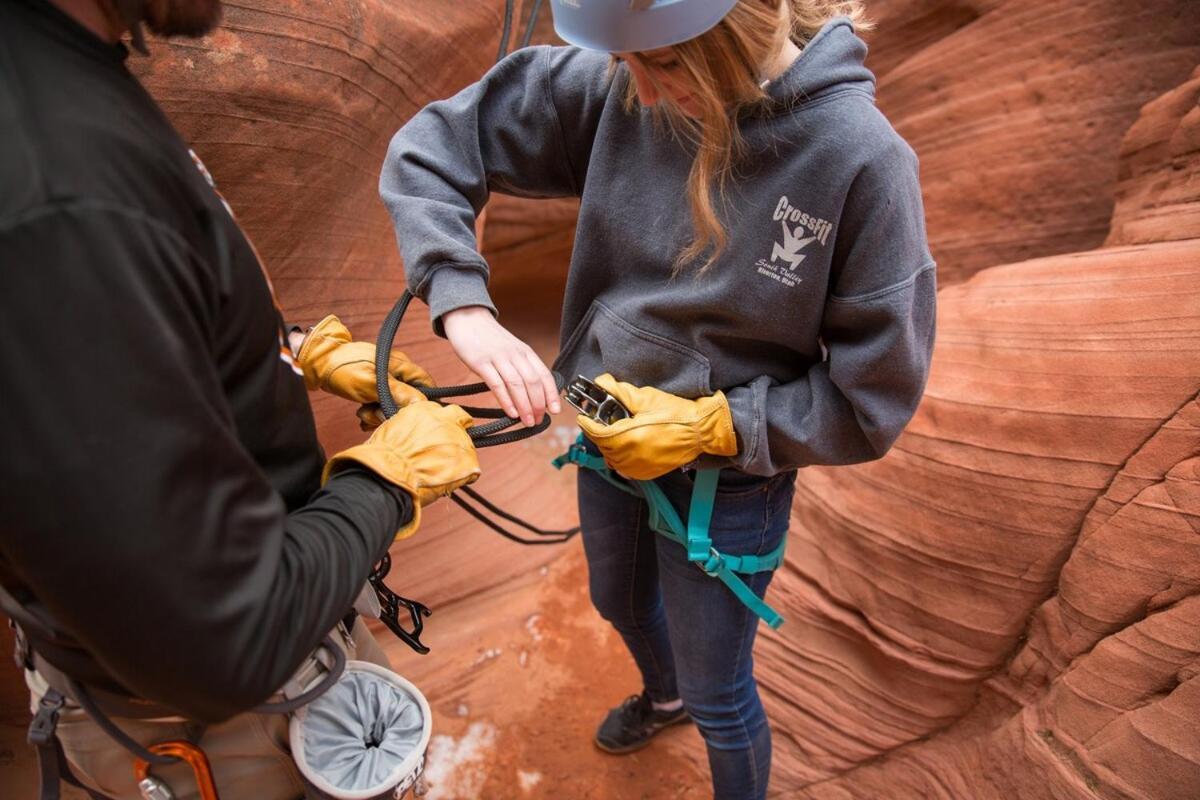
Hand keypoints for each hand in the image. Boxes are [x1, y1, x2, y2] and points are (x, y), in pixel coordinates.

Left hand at [297, 315, 431, 413]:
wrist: (316, 363)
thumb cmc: (343, 369)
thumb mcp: (372, 383)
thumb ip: (398, 393)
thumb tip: (422, 403)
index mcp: (401, 366)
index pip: (427, 384)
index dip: (424, 401)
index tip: (411, 416)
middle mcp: (396, 371)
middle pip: (409, 398)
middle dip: (394, 412)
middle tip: (375, 415)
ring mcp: (384, 379)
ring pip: (393, 403)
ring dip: (379, 414)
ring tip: (364, 414)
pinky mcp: (373, 386)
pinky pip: (380, 404)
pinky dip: (372, 412)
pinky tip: (361, 414)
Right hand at [323, 401, 480, 538]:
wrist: (388, 476)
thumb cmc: (383, 458)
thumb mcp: (392, 431)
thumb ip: (411, 428)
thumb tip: (417, 437)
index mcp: (425, 409)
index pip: (441, 411)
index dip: (440, 425)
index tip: (435, 436)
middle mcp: (445, 419)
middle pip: (461, 419)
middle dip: (457, 431)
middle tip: (447, 450)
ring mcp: (459, 439)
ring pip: (467, 447)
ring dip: (457, 458)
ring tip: (438, 474)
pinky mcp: (468, 461)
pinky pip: (472, 471)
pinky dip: (462, 479)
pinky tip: (443, 484)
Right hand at [442, 306, 560, 426]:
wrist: (468, 318)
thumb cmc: (490, 339)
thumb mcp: (512, 350)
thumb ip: (522, 367)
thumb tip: (534, 393)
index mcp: (526, 352)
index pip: (544, 375)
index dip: (552, 394)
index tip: (555, 410)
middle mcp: (515, 355)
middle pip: (533, 382)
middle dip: (538, 405)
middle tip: (538, 421)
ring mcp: (498, 358)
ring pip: (517, 384)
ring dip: (525, 406)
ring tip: (528, 421)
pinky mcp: (481, 362)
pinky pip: (497, 384)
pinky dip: (506, 400)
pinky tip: (511, 412)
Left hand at [576, 374, 737, 480]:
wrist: (701, 431)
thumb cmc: (676, 412)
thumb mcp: (646, 398)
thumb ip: (620, 391)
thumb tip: (601, 382)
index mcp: (629, 437)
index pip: (597, 433)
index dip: (587, 424)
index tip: (582, 417)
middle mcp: (631, 456)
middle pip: (603, 445)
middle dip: (599, 433)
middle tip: (600, 421)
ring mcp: (639, 467)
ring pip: (612, 458)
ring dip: (609, 445)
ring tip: (616, 431)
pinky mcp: (646, 473)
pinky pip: (624, 467)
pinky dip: (620, 457)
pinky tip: (627, 444)